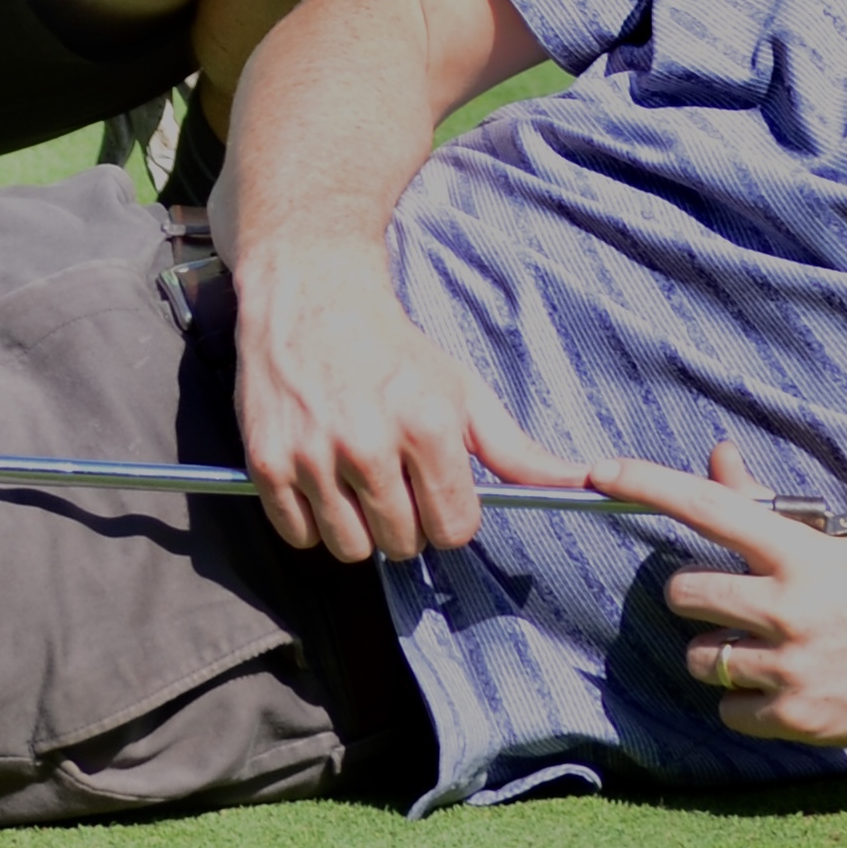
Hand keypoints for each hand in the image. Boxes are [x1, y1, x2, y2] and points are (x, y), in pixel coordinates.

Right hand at [233, 257, 578, 560]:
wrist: (310, 298)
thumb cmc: (393, 349)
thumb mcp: (462, 390)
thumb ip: (515, 450)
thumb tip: (579, 483)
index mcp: (427, 427)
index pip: (453, 529)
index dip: (448, 517)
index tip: (433, 491)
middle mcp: (369, 446)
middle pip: (402, 545)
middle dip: (404, 524)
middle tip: (392, 484)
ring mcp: (313, 456)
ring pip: (350, 549)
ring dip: (357, 529)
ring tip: (355, 486)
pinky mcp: (267, 462)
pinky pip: (298, 536)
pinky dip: (309, 523)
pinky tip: (319, 484)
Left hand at [615, 445, 846, 749]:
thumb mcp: (843, 545)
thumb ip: (770, 509)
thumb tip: (718, 457)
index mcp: (801, 556)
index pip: (709, 508)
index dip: (648, 484)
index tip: (600, 473)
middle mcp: (788, 608)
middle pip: (682, 594)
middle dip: (696, 597)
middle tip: (733, 603)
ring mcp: (790, 667)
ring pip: (700, 655)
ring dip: (720, 651)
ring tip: (767, 649)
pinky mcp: (795, 718)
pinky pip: (727, 708)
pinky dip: (743, 701)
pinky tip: (782, 687)